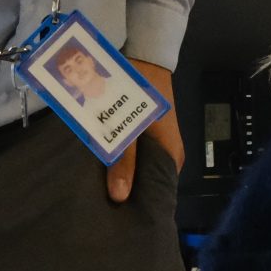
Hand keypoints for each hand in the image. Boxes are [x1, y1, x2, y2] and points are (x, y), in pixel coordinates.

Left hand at [106, 60, 181, 202]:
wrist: (148, 56)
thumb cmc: (141, 92)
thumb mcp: (130, 129)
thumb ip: (124, 161)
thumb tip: (119, 198)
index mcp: (172, 157)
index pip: (158, 192)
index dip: (138, 203)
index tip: (117, 214)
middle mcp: (170, 153)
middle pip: (147, 179)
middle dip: (126, 188)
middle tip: (101, 201)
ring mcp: (160, 141)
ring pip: (139, 164)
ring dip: (121, 170)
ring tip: (98, 184)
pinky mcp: (149, 131)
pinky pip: (135, 151)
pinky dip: (121, 156)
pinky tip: (103, 160)